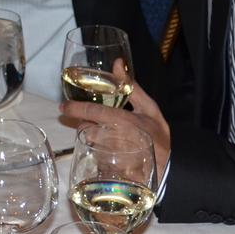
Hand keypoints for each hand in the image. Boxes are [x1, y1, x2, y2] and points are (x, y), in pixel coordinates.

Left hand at [59, 60, 171, 179]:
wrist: (171, 168)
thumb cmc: (159, 136)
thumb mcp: (149, 108)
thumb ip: (131, 87)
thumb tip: (118, 63)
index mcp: (123, 120)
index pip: (92, 112)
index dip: (75, 108)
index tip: (63, 107)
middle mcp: (114, 138)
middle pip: (86, 129)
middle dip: (86, 126)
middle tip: (96, 125)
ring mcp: (111, 156)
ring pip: (89, 144)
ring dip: (92, 140)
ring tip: (108, 140)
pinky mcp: (109, 169)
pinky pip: (95, 158)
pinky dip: (99, 154)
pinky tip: (111, 153)